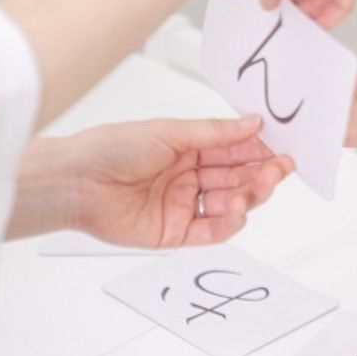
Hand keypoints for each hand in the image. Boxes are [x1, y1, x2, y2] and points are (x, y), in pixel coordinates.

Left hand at [12, 115, 293, 246]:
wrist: (76, 182)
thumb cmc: (110, 149)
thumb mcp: (170, 132)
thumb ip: (215, 133)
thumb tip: (251, 123)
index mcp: (187, 150)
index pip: (233, 151)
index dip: (258, 151)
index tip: (280, 148)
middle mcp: (187, 178)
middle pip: (236, 179)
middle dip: (261, 173)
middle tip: (280, 168)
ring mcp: (182, 205)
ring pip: (229, 204)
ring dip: (249, 196)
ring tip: (258, 187)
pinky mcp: (175, 232)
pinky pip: (211, 230)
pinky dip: (229, 223)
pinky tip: (238, 211)